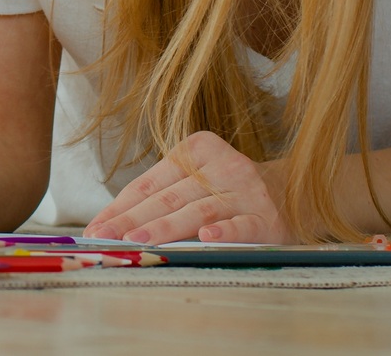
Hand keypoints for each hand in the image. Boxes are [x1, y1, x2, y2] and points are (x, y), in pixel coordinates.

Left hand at [84, 131, 291, 243]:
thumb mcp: (197, 180)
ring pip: (198, 209)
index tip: (95, 228)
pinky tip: (206, 236)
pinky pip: (242, 224)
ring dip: (166, 227)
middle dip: (131, 221)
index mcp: (196, 150)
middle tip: (105, 239)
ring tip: (138, 241)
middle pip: (168, 197)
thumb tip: (113, 224)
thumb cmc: (230, 189)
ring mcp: (246, 190)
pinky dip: (224, 230)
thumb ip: (162, 196)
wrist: (295, 192)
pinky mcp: (268, 217)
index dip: (120, 207)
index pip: (149, 183)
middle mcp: (221, 165)